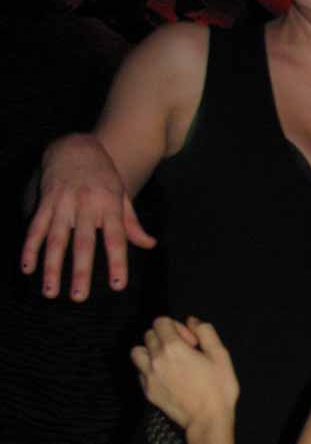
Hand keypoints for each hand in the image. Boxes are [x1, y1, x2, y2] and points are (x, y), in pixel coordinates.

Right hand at [20, 134, 156, 301]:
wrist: (76, 146)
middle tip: (79, 297)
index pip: (115, 238)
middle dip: (80, 271)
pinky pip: (36, 228)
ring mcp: (63, 204)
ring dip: (51, 267)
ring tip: (50, 291)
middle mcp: (85, 205)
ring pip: (55, 239)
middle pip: (83, 243)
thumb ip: (132, 224)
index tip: (117, 285)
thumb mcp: (122, 196)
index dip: (117, 262)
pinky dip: (30, 248)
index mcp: (109, 206)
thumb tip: (150, 245)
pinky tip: (27, 268)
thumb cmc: (104, 177)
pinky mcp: (45, 202)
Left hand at [130, 317, 239, 431]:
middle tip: (182, 351)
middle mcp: (156, 359)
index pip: (161, 321)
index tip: (190, 341)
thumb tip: (192, 321)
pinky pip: (140, 372)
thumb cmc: (218, 389)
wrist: (208, 421)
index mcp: (173, 347)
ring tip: (166, 361)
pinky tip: (165, 377)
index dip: (177, 326)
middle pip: (149, 334)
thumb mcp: (220, 356)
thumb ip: (205, 332)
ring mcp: (149, 376)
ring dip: (150, 351)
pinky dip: (149, 369)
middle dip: (165, 337)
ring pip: (138, 352)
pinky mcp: (147, 391)